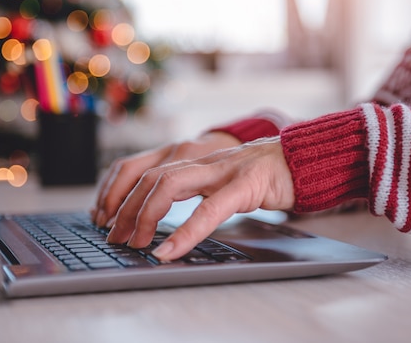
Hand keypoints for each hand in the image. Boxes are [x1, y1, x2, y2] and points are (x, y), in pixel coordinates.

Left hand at [105, 136, 294, 260]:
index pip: (144, 169)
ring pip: (169, 184)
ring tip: (135, 243)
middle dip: (125, 208)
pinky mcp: (246, 183)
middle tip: (114, 237)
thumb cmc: (262, 175)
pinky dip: (186, 232)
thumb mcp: (221, 182)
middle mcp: (202, 160)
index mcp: (194, 160)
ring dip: (145, 215)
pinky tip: (171, 251)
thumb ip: (197, 192)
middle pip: (149, 176)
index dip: (120, 193)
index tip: (106, 219)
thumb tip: (169, 219)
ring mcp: (223, 169)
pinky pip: (210, 208)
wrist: (304, 159)